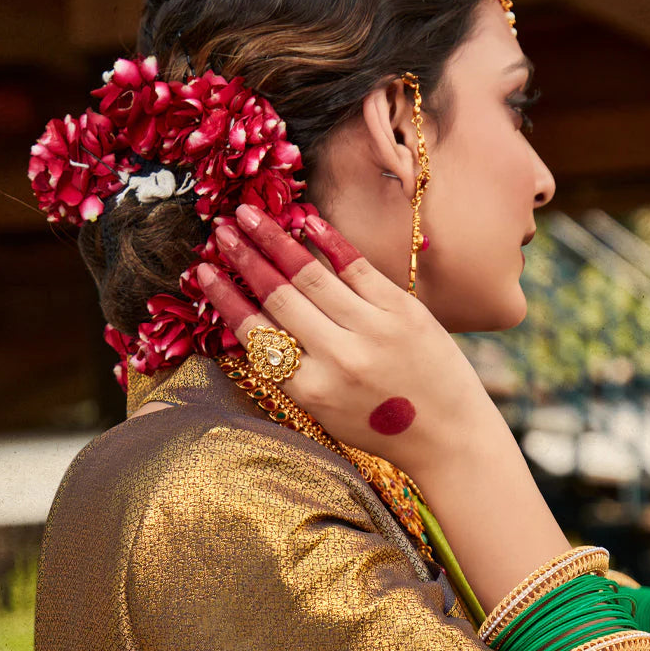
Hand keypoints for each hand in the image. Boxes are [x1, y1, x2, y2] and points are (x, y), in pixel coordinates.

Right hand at [195, 205, 496, 476]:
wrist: (447, 436)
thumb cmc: (380, 427)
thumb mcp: (325, 412)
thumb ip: (292, 371)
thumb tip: (251, 320)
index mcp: (310, 390)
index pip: (256, 333)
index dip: (225, 298)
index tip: (201, 271)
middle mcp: (338, 358)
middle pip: (279, 295)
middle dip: (244, 258)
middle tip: (220, 230)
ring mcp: (373, 330)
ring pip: (311, 274)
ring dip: (274, 239)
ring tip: (247, 214)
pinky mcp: (403, 310)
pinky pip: (356, 266)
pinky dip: (328, 240)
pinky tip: (305, 217)